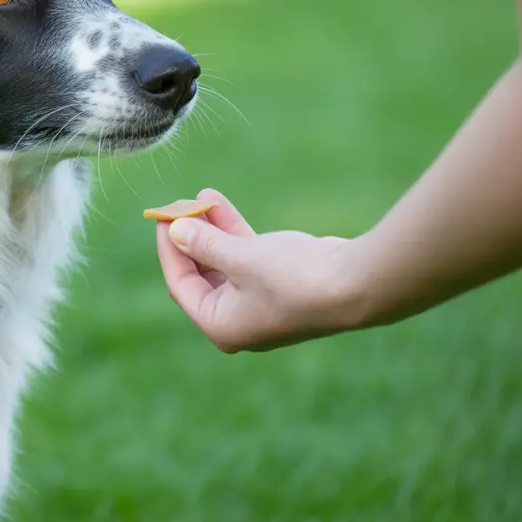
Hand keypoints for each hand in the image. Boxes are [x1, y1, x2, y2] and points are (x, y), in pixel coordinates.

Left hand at [155, 189, 369, 352]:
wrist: (358, 284)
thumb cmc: (295, 277)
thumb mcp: (241, 258)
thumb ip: (204, 244)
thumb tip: (175, 230)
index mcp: (221, 326)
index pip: (180, 285)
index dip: (168, 249)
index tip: (163, 217)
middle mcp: (238, 320)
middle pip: (201, 274)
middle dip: (191, 236)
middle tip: (180, 205)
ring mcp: (260, 302)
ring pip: (225, 261)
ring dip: (212, 229)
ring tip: (201, 195)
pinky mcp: (280, 284)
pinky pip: (246, 257)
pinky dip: (234, 233)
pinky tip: (220, 204)